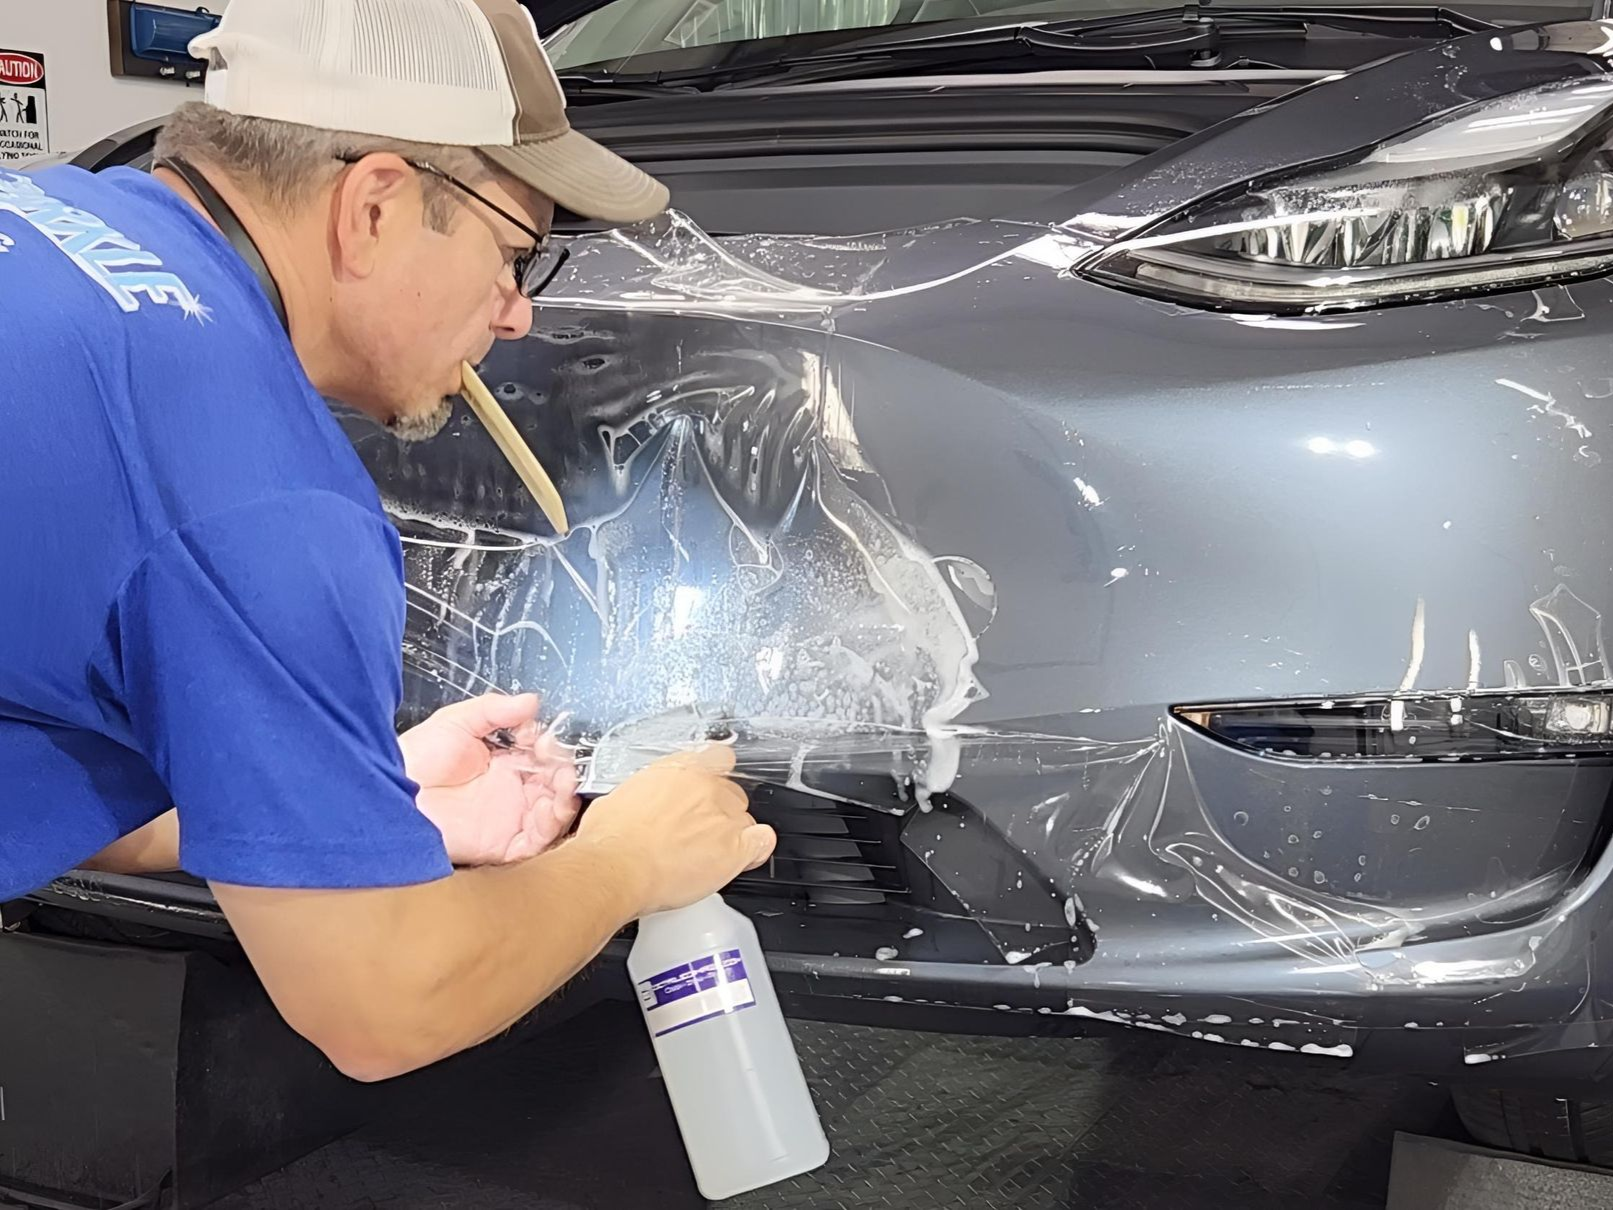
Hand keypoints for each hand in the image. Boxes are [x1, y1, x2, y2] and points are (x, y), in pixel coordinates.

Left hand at [399, 693, 580, 865]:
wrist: (389, 795)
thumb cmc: (414, 759)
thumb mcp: (456, 721)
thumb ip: (495, 709)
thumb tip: (531, 701)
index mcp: (502, 763)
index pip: (542, 756)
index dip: (552, 748)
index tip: (547, 741)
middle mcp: (509, 791)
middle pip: (554, 784)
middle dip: (564, 772)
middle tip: (559, 763)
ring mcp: (508, 818)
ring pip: (553, 813)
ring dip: (565, 797)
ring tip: (561, 783)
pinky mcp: (502, 844)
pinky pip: (538, 841)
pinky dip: (551, 826)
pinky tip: (549, 807)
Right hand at [575, 743, 775, 915]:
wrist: (615, 868)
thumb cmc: (609, 840)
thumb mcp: (617, 799)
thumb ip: (641, 795)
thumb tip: (637, 804)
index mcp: (677, 769)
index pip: (717, 758)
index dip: (717, 777)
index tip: (708, 792)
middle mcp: (704, 786)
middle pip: (732, 794)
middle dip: (719, 813)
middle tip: (698, 834)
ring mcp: (723, 814)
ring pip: (745, 820)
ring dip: (732, 836)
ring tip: (709, 855)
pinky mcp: (735, 846)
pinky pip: (763, 842)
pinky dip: (756, 850)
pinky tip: (744, 858)